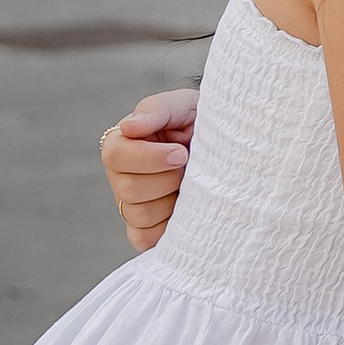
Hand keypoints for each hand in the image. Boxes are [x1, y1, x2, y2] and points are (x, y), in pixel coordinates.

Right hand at [101, 89, 196, 251]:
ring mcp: (130, 206)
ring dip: (171, 201)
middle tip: (189, 168)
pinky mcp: (145, 230)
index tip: (181, 153)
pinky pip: (145, 238)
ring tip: (189, 185)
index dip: (149, 158)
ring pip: (139, 215)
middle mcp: (120, 177)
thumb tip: (128, 127)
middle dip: (167, 179)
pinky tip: (186, 207)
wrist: (228, 148)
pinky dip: (168, 227)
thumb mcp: (184, 106)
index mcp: (122, 144)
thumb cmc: (201, 122)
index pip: (115, 155)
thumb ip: (156, 110)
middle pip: (128, 188)